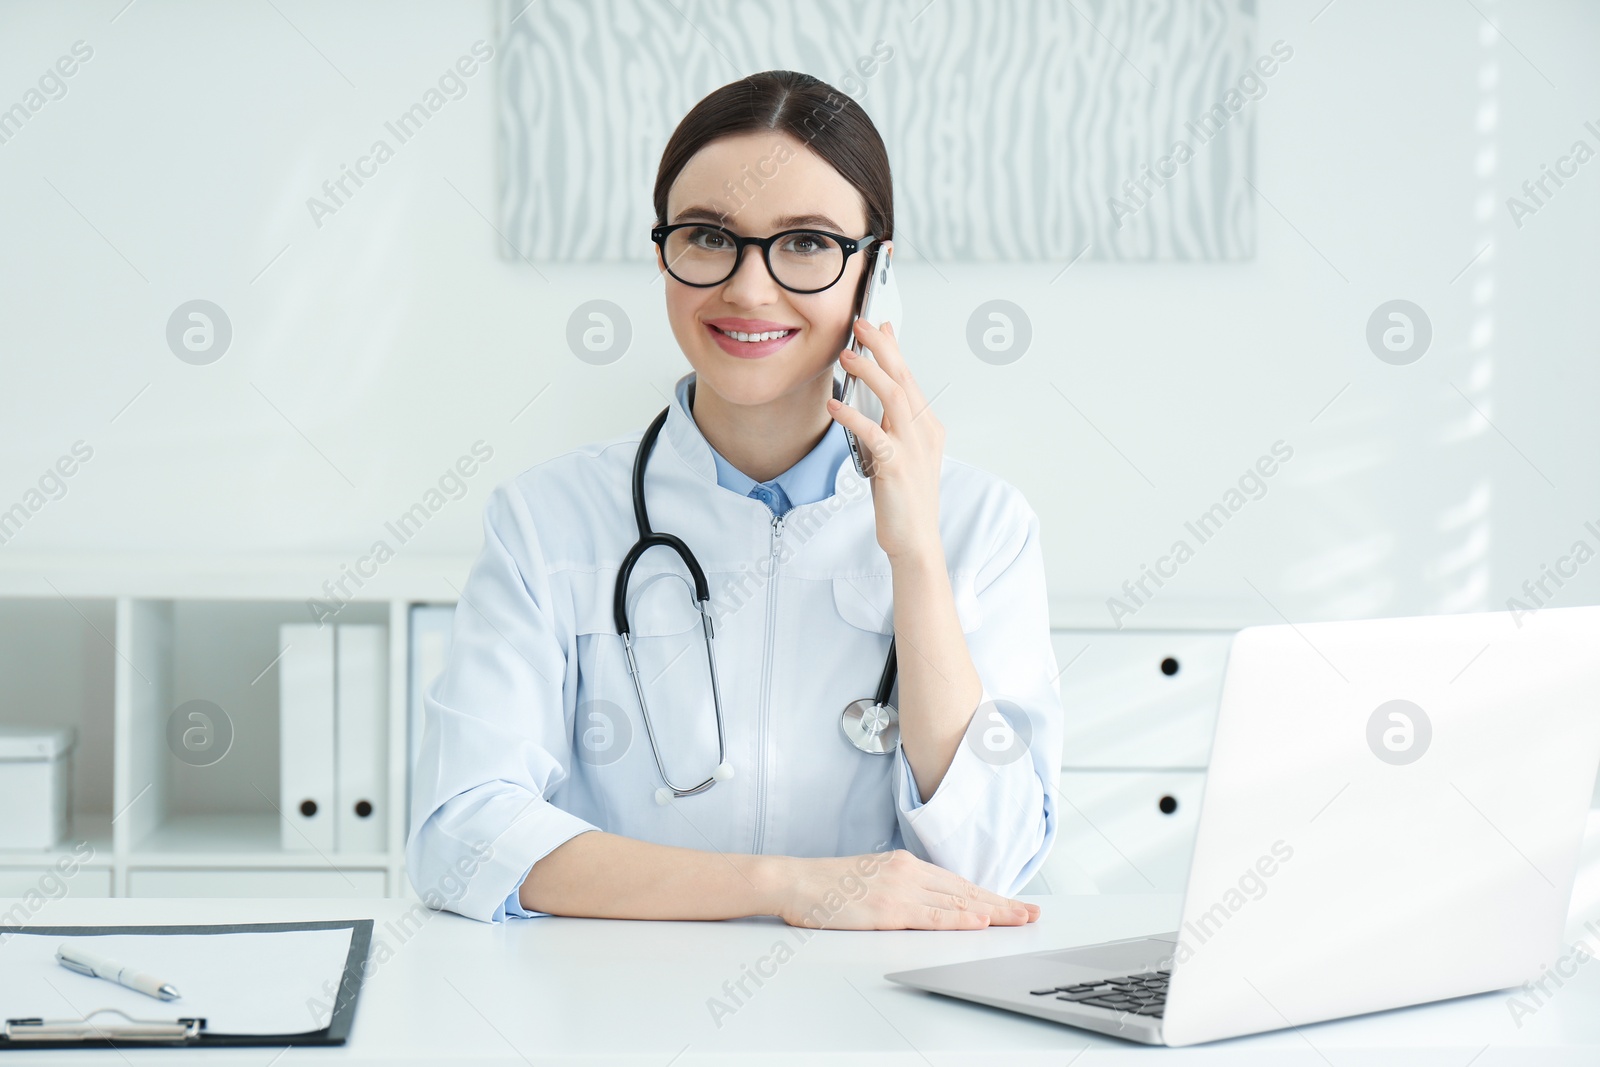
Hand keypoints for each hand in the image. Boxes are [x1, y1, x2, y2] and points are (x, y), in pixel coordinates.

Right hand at [772, 849, 1039, 929]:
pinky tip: (979, 921)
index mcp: (905, 865)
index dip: (988, 894)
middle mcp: (908, 873)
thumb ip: (901, 885)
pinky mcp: (887, 909)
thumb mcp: (872, 876)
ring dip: (991, 912)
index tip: (1013, 904)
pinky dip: (958, 919)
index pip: (957, 883)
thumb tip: (928, 899)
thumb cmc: (828, 884)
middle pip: (965, 890)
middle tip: (1031, 914)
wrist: (796, 882)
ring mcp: (899, 890)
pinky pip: (931, 916)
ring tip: (1019, 919)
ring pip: (955, 902)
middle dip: (1001, 903)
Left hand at [827, 320, 944, 563]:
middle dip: (882, 347)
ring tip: (847, 355)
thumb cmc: (905, 499)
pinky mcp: (895, 467)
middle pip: (903, 378)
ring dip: (869, 371)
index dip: (893, 348)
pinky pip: (873, 434)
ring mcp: (912, 449)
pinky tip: (834, 405)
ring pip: (894, 397)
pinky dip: (852, 415)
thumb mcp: (901, 453)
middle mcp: (924, 432)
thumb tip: (875, 397)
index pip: (909, 378)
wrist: (916, 540)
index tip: (878, 324)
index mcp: (927, 427)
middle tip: (860, 325)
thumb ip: (892, 424)